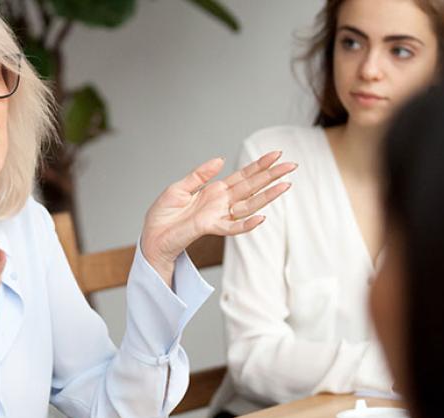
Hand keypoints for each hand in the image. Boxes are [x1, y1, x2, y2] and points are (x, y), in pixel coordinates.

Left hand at [141, 151, 296, 283]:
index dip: (259, 165)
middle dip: (271, 176)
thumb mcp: (179, 188)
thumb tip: (220, 159)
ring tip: (286, 185)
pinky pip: (232, 227)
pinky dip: (246, 224)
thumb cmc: (163, 215)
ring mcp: (218, 216)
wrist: (152, 236)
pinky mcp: (210, 228)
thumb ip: (199, 175)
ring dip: (267, 196)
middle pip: (251, 187)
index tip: (276, 154)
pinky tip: (261, 217)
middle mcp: (221, 203)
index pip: (242, 176)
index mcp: (214, 191)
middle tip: (291, 165)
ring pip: (249, 205)